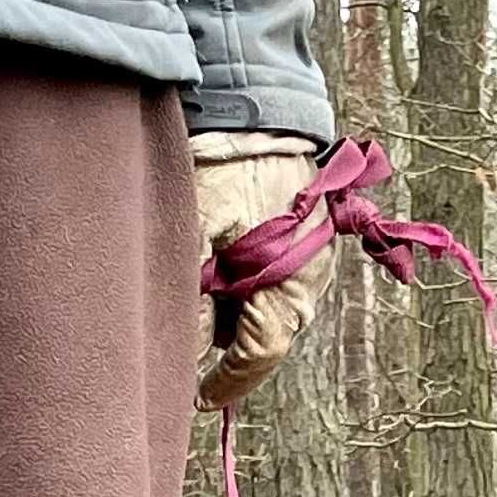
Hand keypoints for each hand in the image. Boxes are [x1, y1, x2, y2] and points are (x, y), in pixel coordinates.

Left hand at [192, 133, 329, 410]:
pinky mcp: (306, 232)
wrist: (258, 99)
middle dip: (226, 344)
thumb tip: (186, 352)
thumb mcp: (198, 231)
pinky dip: (244, 283)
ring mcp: (311, 257)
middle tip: (184, 344)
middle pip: (263, 335)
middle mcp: (309, 280)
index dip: (225, 382)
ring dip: (233, 311)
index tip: (195, 397)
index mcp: (289, 288)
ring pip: (267, 305)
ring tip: (195, 296)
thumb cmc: (226, 163)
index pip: (257, 356)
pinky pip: (275, 277)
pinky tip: (216, 265)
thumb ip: (193, 299)